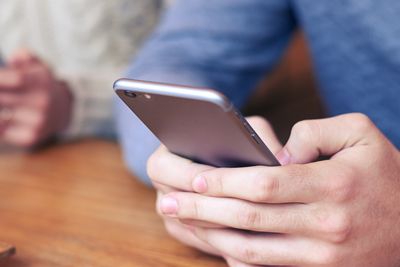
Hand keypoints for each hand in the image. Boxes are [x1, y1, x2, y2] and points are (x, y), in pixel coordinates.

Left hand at [0, 49, 71, 146]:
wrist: (63, 111)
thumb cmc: (41, 85)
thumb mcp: (37, 66)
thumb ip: (25, 56)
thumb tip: (14, 58)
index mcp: (42, 83)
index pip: (15, 78)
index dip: (1, 79)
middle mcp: (42, 103)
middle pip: (2, 98)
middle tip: (0, 94)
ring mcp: (38, 122)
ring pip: (1, 116)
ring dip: (0, 109)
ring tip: (3, 103)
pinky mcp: (31, 137)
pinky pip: (3, 132)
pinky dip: (1, 125)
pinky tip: (5, 117)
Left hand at [149, 113, 399, 266]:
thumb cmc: (385, 173)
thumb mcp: (361, 133)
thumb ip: (315, 130)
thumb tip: (277, 152)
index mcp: (333, 184)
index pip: (264, 184)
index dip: (225, 181)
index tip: (195, 176)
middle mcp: (325, 223)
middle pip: (249, 217)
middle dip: (204, 208)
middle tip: (170, 199)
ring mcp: (321, 255)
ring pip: (251, 247)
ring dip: (211, 233)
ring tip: (182, 219)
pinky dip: (236, 256)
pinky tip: (214, 242)